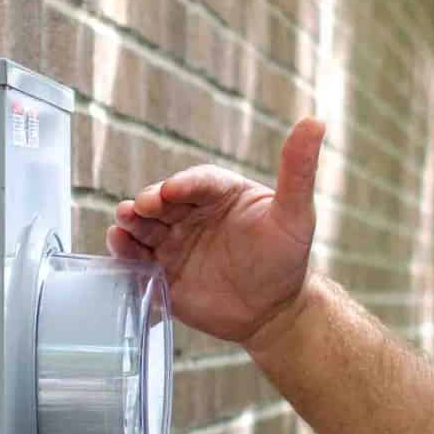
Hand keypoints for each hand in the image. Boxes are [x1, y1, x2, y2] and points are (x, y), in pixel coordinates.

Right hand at [108, 117, 325, 348]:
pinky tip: (118, 244)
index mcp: (222, 193)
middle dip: (150, 200)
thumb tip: (314, 121)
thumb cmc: (287, 258)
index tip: (172, 189)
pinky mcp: (163, 269)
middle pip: (164, 200)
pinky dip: (125, 250)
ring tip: (123, 221)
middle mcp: (193, 212)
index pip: (200, 181)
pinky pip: (138, 257)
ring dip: (131, 221)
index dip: (185, 183)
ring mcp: (175, 241)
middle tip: (141, 206)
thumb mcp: (297, 214)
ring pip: (146, 225)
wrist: (272, 311)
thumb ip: (298, 171)